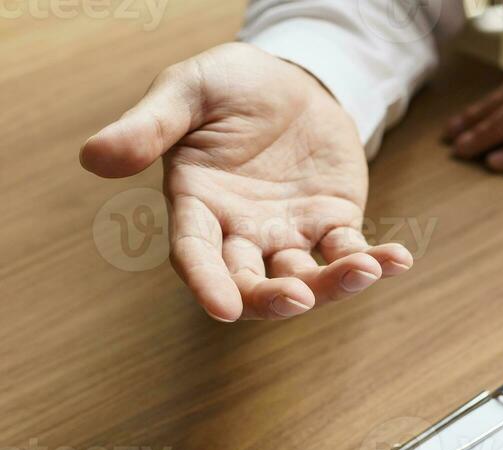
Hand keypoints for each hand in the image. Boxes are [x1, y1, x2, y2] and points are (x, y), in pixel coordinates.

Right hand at [81, 42, 412, 321]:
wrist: (289, 76)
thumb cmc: (228, 85)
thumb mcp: (186, 91)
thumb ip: (148, 126)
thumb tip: (93, 158)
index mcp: (197, 207)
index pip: (196, 256)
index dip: (207, 284)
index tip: (222, 309)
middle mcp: (241, 231)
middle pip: (253, 284)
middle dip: (274, 299)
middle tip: (297, 297)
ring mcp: (289, 233)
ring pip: (307, 278)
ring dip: (335, 283)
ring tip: (365, 269)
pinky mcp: (333, 222)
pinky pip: (353, 250)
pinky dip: (377, 260)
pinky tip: (399, 259)